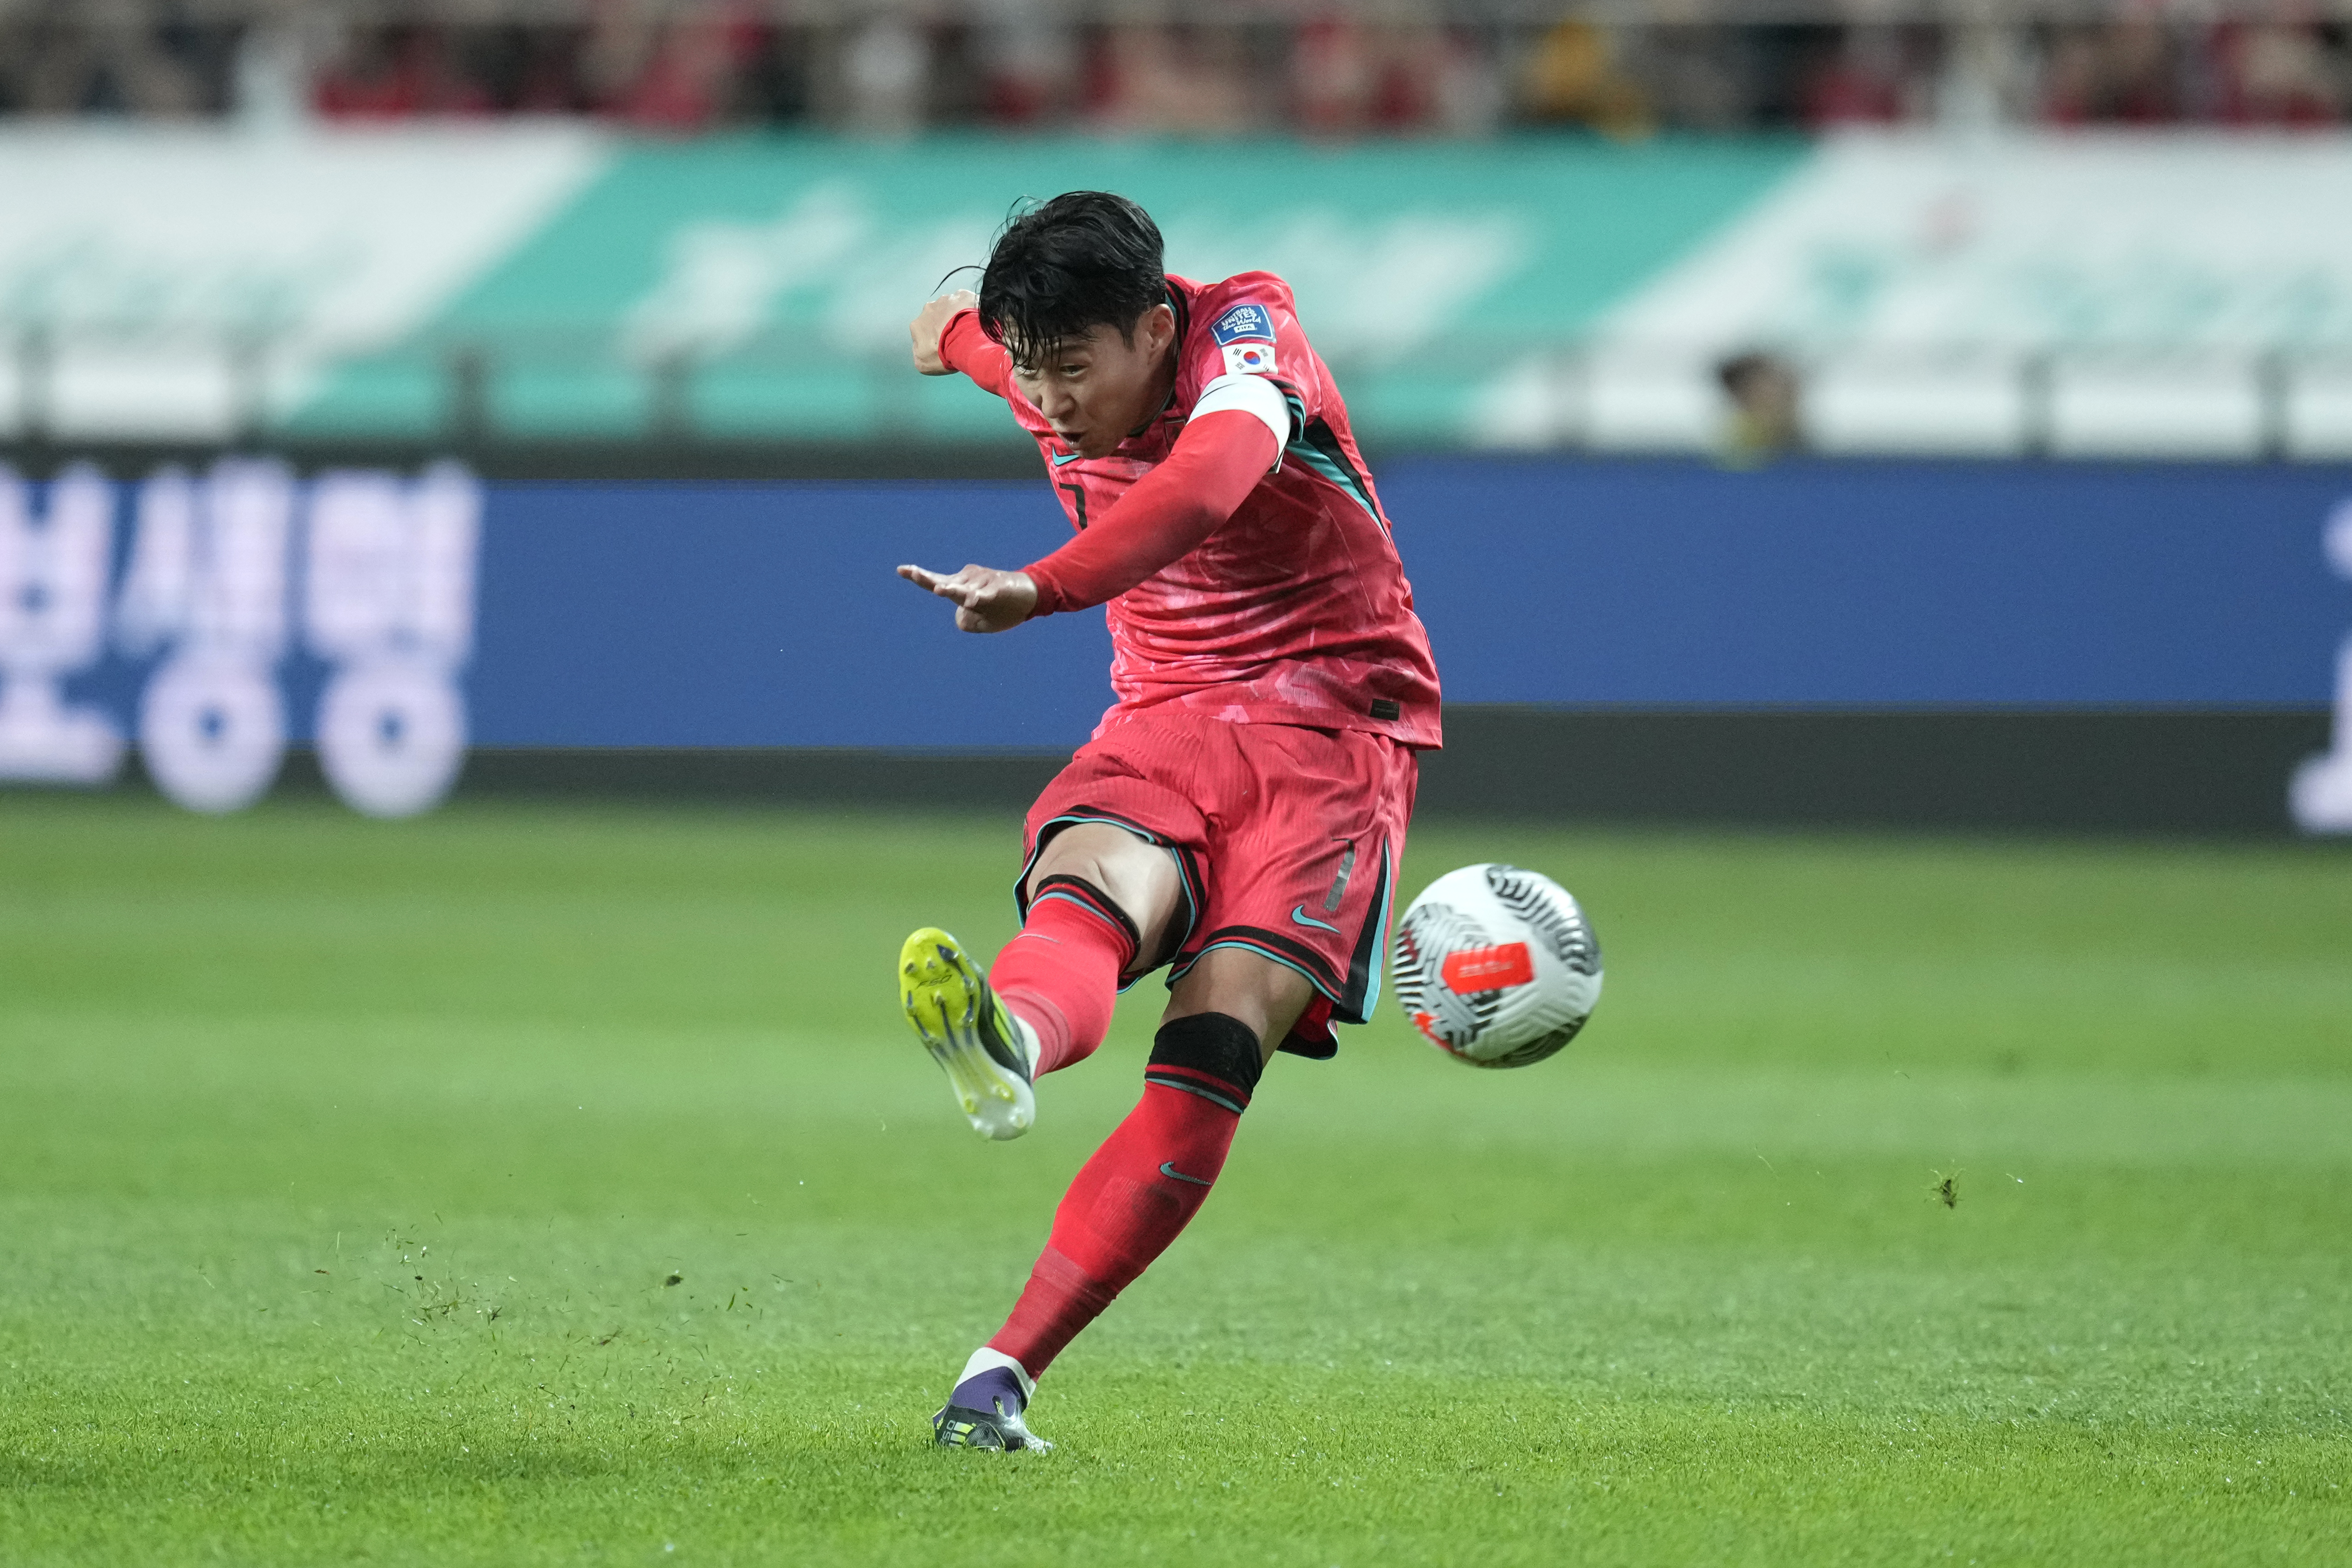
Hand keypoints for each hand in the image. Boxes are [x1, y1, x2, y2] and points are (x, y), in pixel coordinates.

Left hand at [897, 562, 1037, 632]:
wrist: (1031, 597)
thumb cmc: (1003, 608)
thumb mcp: (981, 622)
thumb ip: (966, 620)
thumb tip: (961, 617)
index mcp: (961, 590)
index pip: (937, 582)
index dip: (919, 577)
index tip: (902, 569)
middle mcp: (969, 582)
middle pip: (946, 583)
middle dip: (929, 580)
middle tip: (915, 574)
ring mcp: (983, 582)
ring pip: (967, 592)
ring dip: (960, 594)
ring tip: (956, 596)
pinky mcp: (998, 587)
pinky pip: (986, 594)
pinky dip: (980, 597)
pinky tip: (972, 600)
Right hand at [909, 289, 978, 376]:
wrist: (966, 342)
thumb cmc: (943, 355)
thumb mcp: (923, 364)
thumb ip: (918, 354)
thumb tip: (920, 348)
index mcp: (917, 325)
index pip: (923, 331)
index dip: (933, 339)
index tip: (944, 345)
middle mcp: (929, 308)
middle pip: (936, 316)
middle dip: (944, 324)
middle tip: (957, 337)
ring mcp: (946, 300)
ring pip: (950, 307)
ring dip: (957, 315)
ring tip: (968, 329)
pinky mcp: (963, 295)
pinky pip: (965, 300)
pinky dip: (970, 307)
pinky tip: (976, 319)